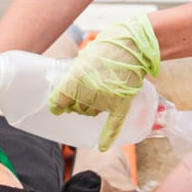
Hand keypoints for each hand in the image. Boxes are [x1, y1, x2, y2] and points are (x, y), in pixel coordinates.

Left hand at [48, 13, 159, 150]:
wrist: (135, 44)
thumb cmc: (109, 46)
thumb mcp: (85, 56)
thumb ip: (75, 73)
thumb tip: (67, 88)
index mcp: (77, 76)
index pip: (60, 98)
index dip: (57, 104)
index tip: (56, 107)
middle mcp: (90, 90)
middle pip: (77, 107)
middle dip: (76, 103)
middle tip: (81, 94)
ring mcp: (107, 98)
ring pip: (91, 112)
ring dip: (90, 108)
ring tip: (96, 95)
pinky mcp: (122, 103)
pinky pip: (113, 124)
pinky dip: (108, 137)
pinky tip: (101, 146)